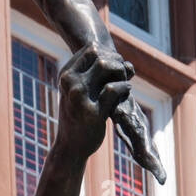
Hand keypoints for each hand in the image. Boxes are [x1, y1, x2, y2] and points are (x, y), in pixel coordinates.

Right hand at [57, 43, 132, 159]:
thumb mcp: (83, 92)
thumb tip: (129, 66)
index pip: (91, 49)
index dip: (109, 54)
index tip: (115, 68)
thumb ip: (101, 77)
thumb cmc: (80, 117)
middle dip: (116, 61)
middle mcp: (69, 82)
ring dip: (120, 72)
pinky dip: (125, 88)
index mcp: (66, 74)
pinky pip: (114, 89)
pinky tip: (126, 93)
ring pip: (106, 66)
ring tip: (124, 83)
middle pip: (99, 53)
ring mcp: (79, 96)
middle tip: (122, 75)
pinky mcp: (92, 112)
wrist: (71, 147)